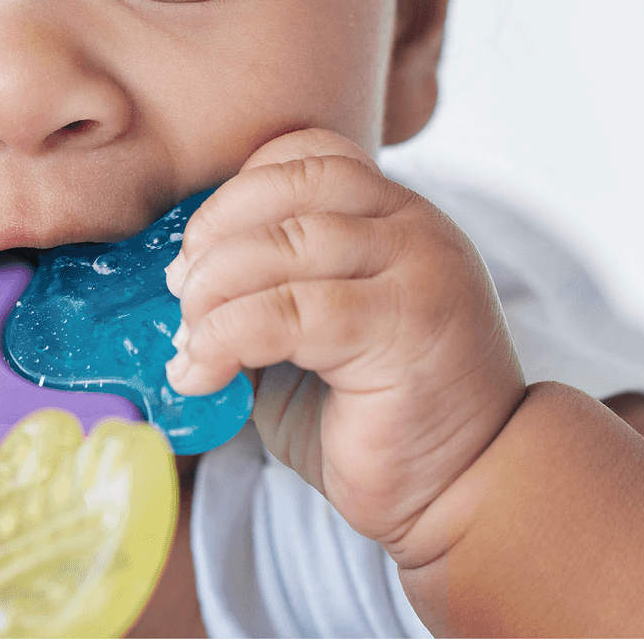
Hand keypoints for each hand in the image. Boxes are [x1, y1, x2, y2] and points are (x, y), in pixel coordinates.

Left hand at [163, 129, 525, 564]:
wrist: (465, 489)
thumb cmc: (379, 417)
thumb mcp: (309, 339)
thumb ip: (264, 294)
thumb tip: (177, 284)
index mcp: (396, 215)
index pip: (311, 154)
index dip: (240, 189)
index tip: (197, 249)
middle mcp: (415, 228)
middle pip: (295, 184)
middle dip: (216, 230)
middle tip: (179, 290)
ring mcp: (418, 271)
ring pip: (288, 243)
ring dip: (214, 289)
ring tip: (189, 340)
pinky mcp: (404, 328)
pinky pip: (290, 312)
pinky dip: (226, 337)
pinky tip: (203, 373)